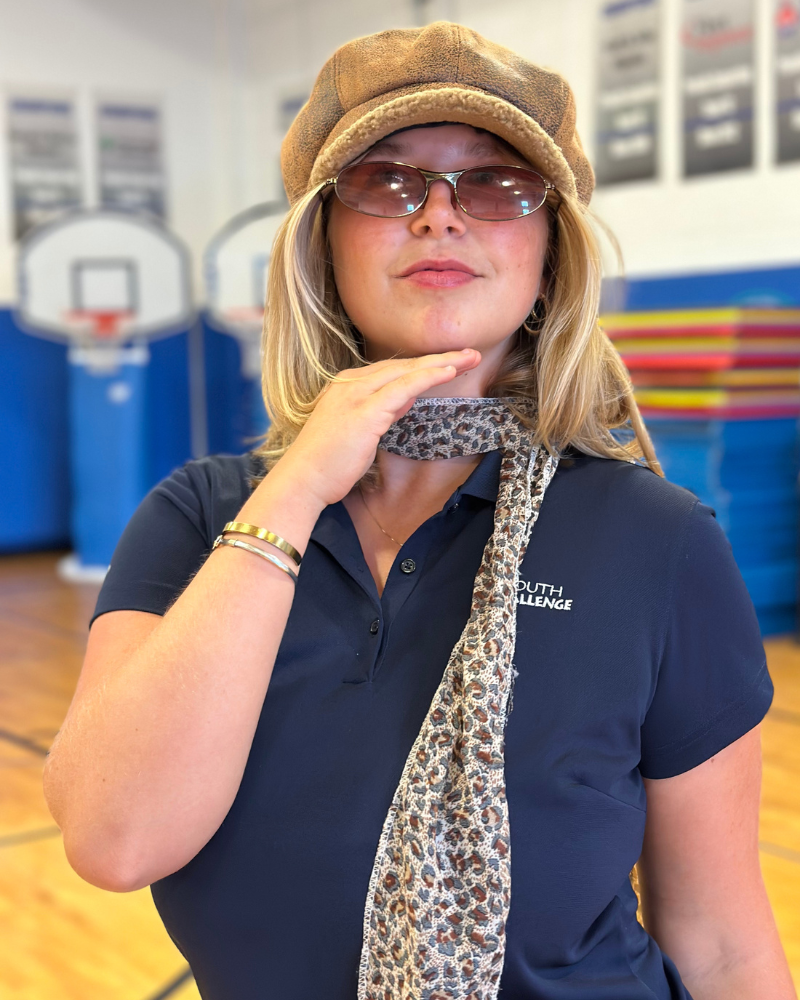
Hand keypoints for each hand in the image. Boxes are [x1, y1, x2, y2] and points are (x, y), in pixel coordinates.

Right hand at [270, 349, 481, 508]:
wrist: (302, 480)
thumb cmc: (327, 463)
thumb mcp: (359, 431)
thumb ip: (382, 411)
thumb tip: (407, 399)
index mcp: (346, 386)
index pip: (392, 370)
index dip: (422, 366)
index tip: (448, 364)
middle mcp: (350, 383)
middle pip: (403, 365)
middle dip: (439, 358)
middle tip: (470, 353)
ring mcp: (356, 394)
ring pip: (407, 371)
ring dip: (442, 363)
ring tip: (471, 357)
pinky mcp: (366, 411)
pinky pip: (405, 387)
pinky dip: (429, 377)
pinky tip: (450, 372)